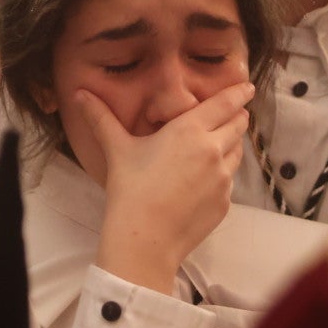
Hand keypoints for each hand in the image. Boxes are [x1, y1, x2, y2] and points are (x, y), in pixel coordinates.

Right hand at [81, 82, 252, 292]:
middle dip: (237, 117)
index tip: (247, 87)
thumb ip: (101, 118)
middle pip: (238, 124)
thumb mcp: (117, 149)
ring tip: (216, 146)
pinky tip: (204, 181)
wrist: (144, 239)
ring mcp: (223, 178)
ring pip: (237, 152)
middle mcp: (213, 150)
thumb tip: (79, 94)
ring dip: (231, 145)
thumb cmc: (130, 190)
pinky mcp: (225, 202)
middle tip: (232, 114)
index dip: (239, 93)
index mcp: (190, 130)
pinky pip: (229, 181)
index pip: (225, 103)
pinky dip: (222, 175)